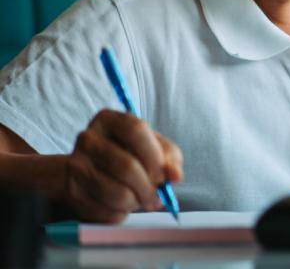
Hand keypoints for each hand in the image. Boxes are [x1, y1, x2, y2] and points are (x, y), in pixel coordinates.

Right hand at [63, 109, 182, 222]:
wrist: (90, 170)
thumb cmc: (129, 153)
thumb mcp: (153, 146)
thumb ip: (169, 157)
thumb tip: (175, 176)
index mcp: (109, 119)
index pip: (135, 130)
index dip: (154, 155)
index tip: (164, 174)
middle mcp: (88, 138)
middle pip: (126, 166)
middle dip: (149, 187)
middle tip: (158, 197)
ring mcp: (75, 165)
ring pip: (116, 192)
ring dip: (136, 202)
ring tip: (141, 200)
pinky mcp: (71, 192)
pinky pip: (103, 211)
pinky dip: (121, 213)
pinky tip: (123, 206)